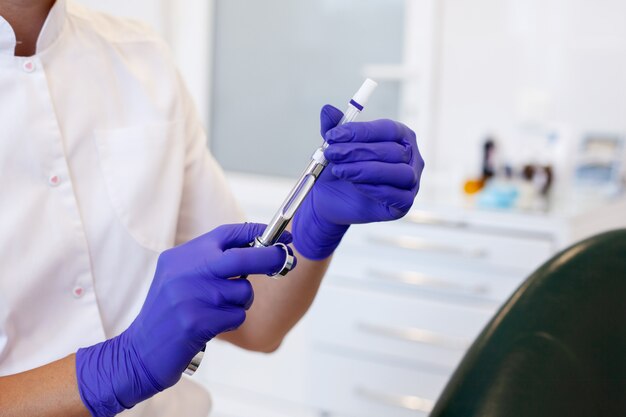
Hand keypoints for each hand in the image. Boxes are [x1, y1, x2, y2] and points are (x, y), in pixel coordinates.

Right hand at [75, 223, 294, 416]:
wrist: (139, 352)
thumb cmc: (169, 315)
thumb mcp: (180, 279)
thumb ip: (209, 263)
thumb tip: (256, 249)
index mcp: (180, 256)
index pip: (225, 234)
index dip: (256, 232)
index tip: (279, 236)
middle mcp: (184, 271)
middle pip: (241, 257)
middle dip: (268, 258)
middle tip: (283, 260)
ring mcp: (189, 296)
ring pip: (242, 291)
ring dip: (241, 302)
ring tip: (218, 311)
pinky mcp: (195, 321)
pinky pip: (236, 315)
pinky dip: (232, 321)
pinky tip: (212, 326)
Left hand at [292, 105, 423, 259]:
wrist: (331, 199)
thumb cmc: (340, 168)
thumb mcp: (334, 147)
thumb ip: (333, 129)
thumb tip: (327, 109)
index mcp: (399, 136)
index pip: (388, 129)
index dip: (361, 131)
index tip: (334, 135)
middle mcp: (410, 157)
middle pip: (392, 150)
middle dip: (358, 151)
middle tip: (332, 153)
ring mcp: (411, 181)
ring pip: (399, 172)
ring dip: (366, 170)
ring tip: (341, 171)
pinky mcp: (405, 204)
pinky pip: (399, 196)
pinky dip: (376, 190)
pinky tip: (356, 185)